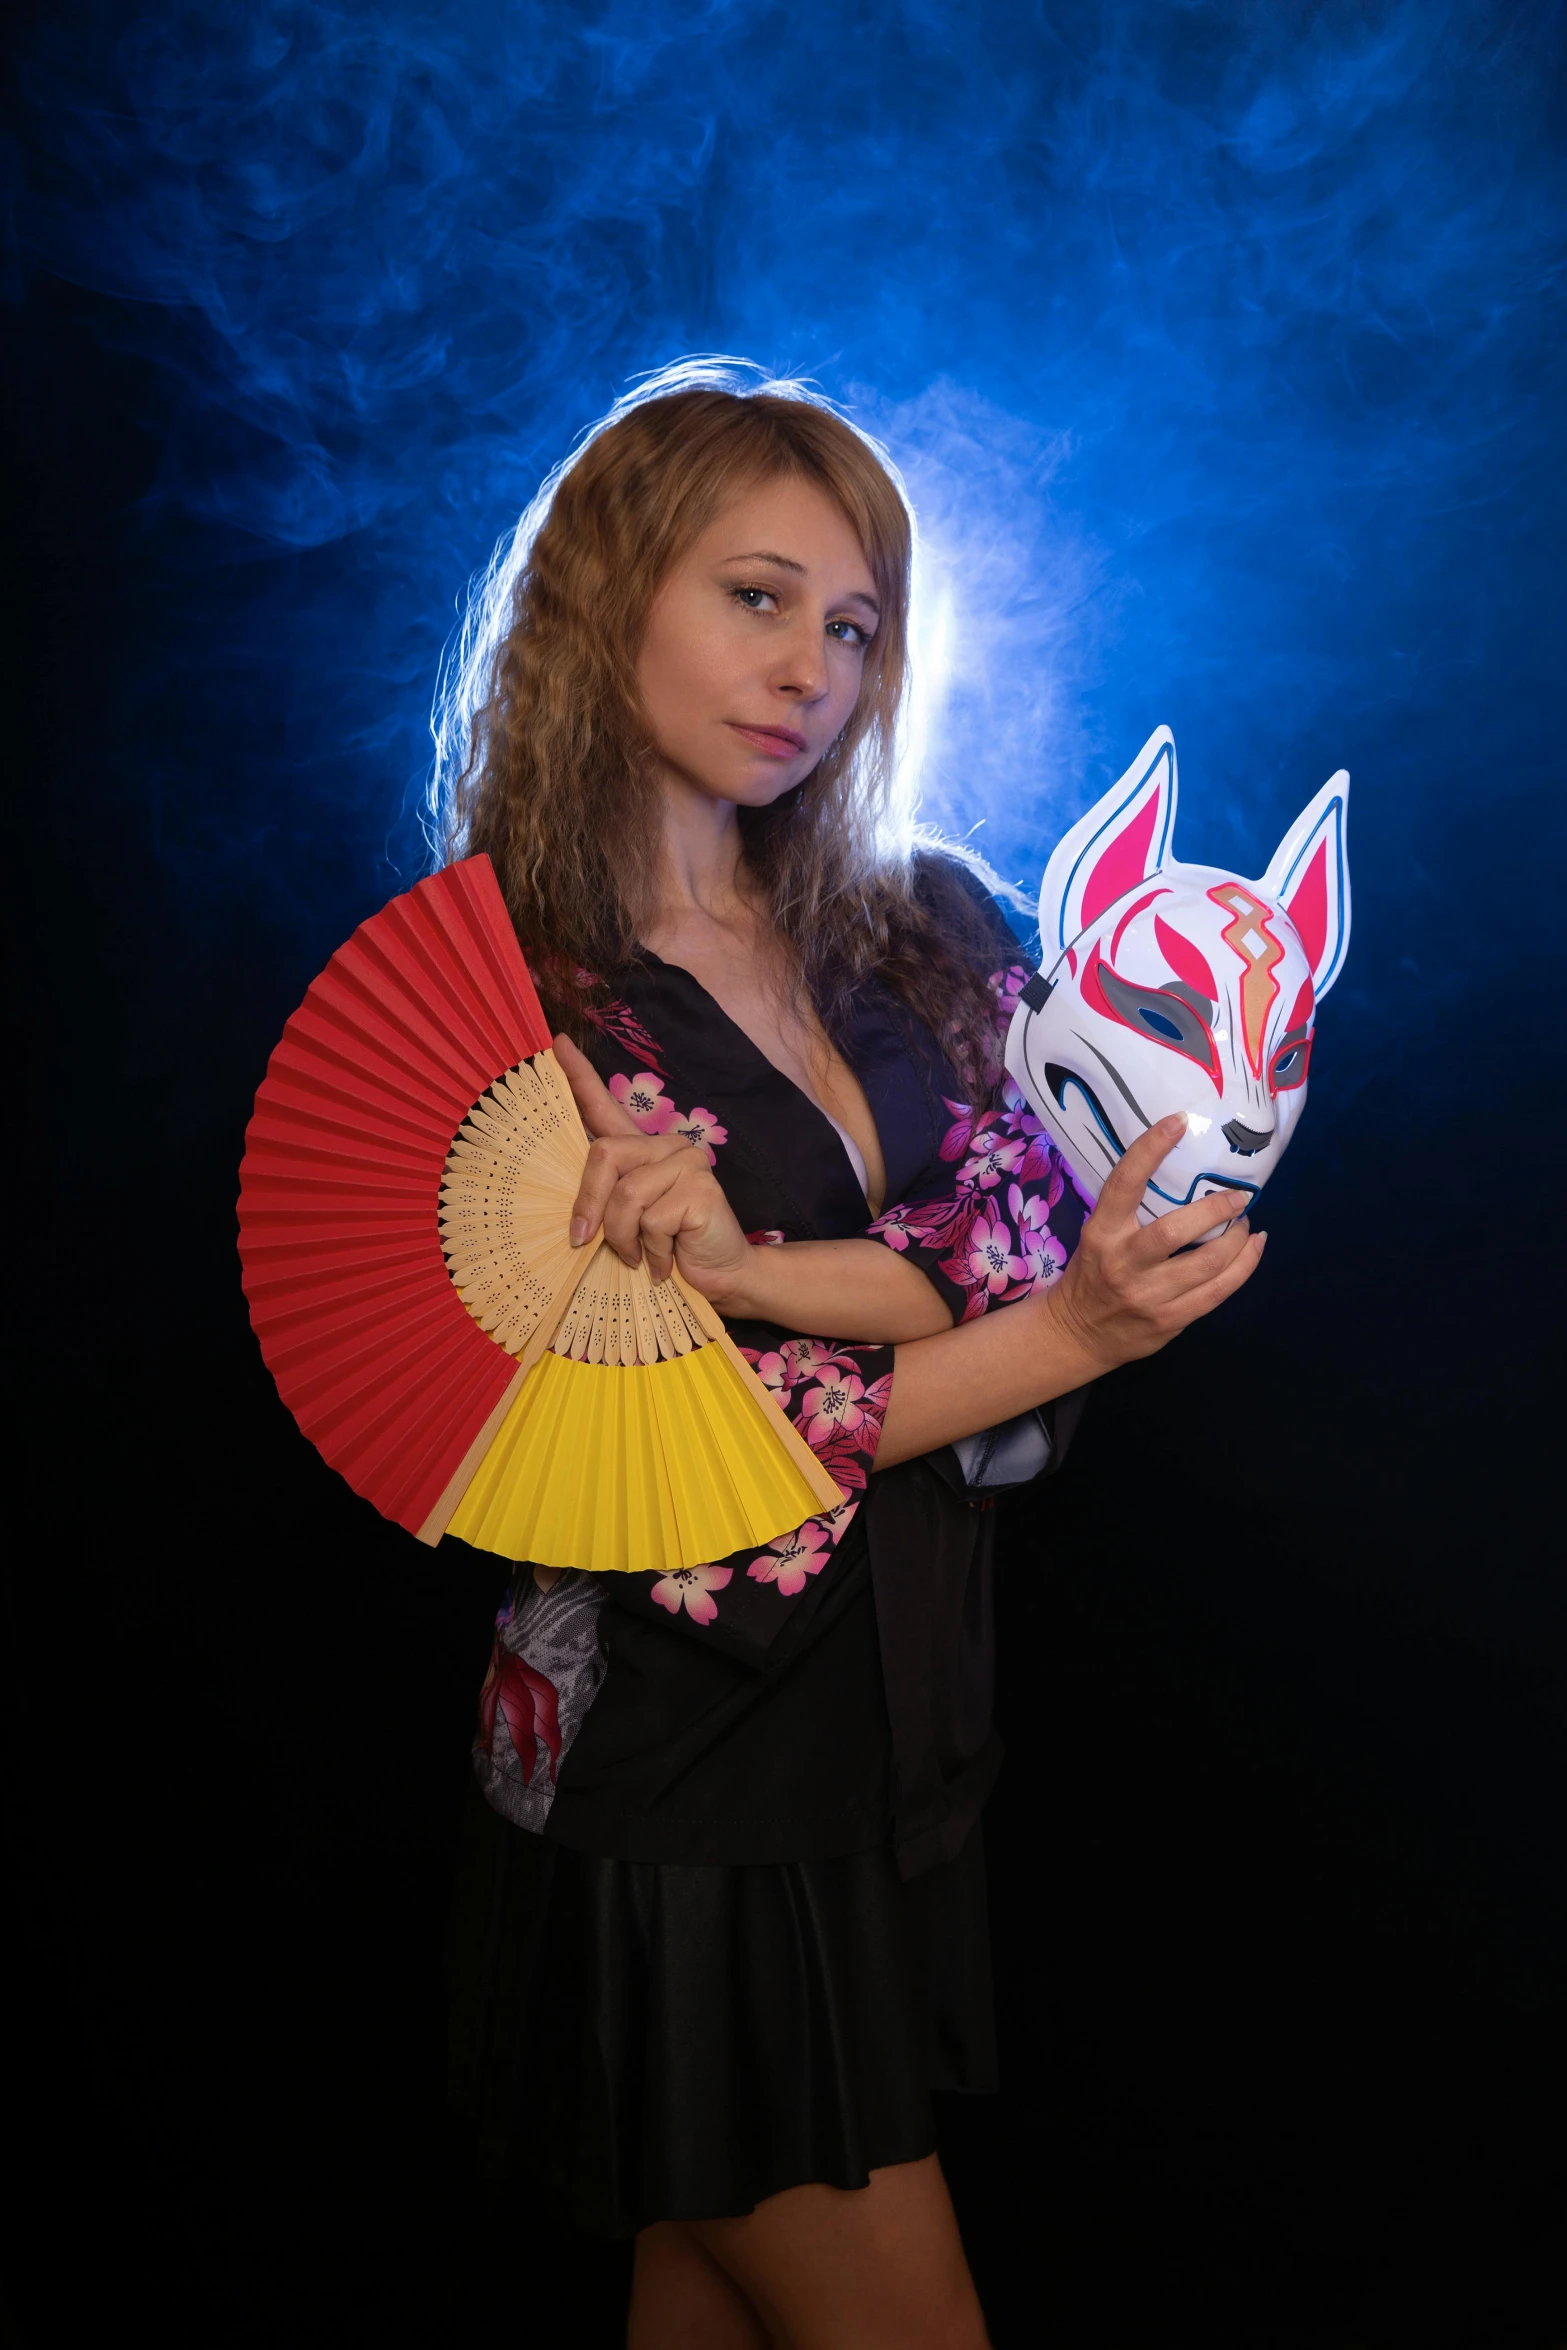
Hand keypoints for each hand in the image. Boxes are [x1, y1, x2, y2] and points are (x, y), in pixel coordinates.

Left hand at [554, 1034, 752, 1293]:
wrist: (722, 1275)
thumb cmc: (669, 1250)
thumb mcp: (628, 1223)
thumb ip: (606, 1203)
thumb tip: (574, 1221)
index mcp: (644, 1150)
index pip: (606, 1107)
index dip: (580, 1076)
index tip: (557, 1044)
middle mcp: (667, 1146)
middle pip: (604, 1155)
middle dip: (588, 1203)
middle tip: (584, 1241)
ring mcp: (687, 1163)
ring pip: (625, 1194)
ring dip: (622, 1238)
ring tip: (638, 1258)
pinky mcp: (700, 1188)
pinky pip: (650, 1220)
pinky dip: (650, 1250)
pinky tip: (665, 1260)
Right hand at [1047, 1114, 1265, 1374]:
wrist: (1078, 1334)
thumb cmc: (1093, 1273)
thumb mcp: (1097, 1236)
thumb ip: (1131, 1212)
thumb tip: (1184, 1172)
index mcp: (1101, 1233)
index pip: (1124, 1184)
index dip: (1150, 1149)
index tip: (1178, 1122)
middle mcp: (1123, 1263)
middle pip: (1175, 1231)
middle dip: (1215, 1210)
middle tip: (1238, 1197)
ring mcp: (1149, 1295)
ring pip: (1207, 1263)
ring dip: (1238, 1239)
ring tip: (1246, 1224)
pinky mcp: (1171, 1320)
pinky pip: (1218, 1291)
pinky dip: (1244, 1266)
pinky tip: (1253, 1249)